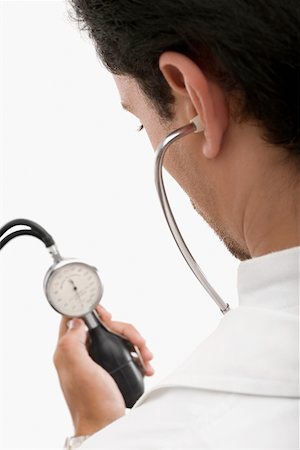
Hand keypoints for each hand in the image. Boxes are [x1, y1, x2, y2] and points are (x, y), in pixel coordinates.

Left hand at [53, 305, 153, 436]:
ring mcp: (97, 360)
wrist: (106, 428)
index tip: (109, 317)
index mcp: (68, 350)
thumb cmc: (93, 403)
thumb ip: (73, 342)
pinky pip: (125, 352)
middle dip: (125, 331)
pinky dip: (137, 356)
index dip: (92, 310)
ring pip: (117, 338)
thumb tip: (78, 320)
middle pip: (104, 326)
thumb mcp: (80, 369)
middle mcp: (82, 352)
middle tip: (139, 342)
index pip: (75, 317)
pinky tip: (145, 365)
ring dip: (135, 344)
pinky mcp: (110, 368)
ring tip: (146, 357)